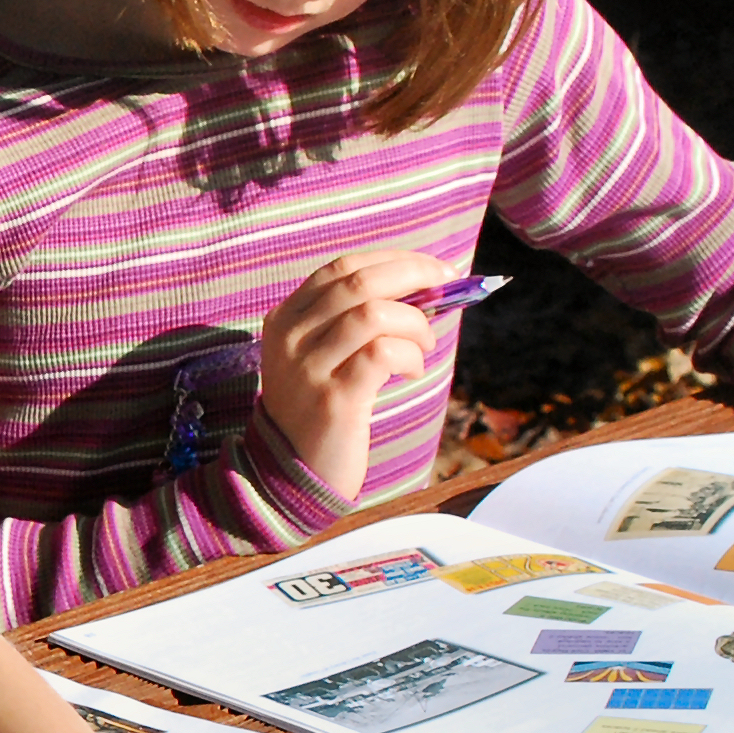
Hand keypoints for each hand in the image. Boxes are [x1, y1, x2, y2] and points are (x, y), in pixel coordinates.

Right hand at [256, 250, 453, 501]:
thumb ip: (353, 320)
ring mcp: (308, 367)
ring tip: (423, 345)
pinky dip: (410, 356)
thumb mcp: (320, 356)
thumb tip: (425, 288)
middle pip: (359, 282)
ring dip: (415, 324)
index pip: (342, 267)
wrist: (290, 473)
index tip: (433, 268)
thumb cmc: (319, 409)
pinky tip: (411, 372)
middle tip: (447, 286)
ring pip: (373, 314)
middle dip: (415, 276)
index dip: (394, 260)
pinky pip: (383, 354)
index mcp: (286, 318)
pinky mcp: (334, 399)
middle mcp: (291, 337)